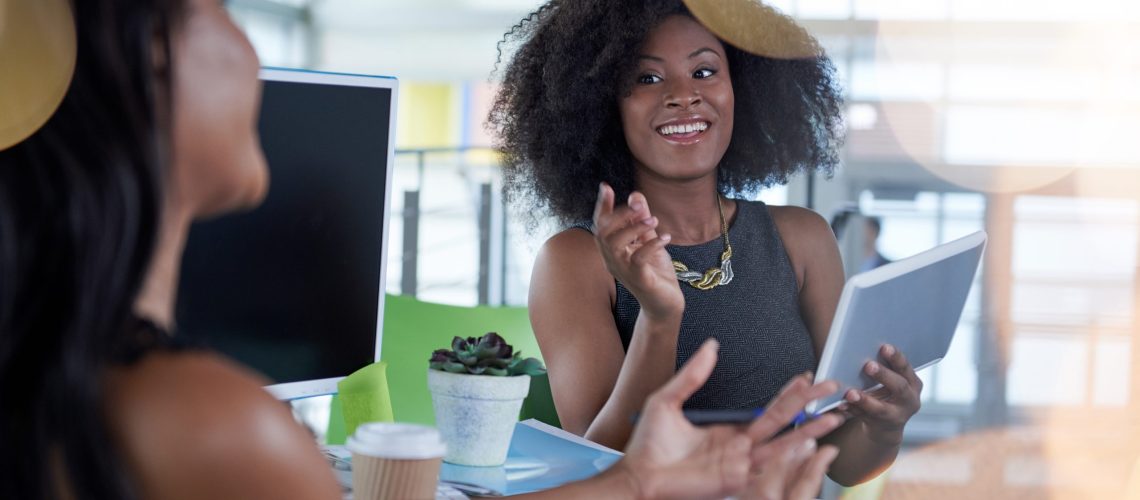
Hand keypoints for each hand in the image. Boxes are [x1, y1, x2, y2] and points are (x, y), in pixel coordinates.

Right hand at [592, 183, 681, 319]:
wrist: (667, 304)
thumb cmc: (655, 273)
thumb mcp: (649, 241)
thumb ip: (642, 220)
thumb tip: (635, 195)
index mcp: (613, 250)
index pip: (600, 225)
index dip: (601, 206)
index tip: (606, 186)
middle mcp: (613, 260)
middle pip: (602, 232)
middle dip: (619, 214)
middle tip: (639, 205)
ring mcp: (624, 271)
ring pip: (615, 244)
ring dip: (633, 227)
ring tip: (654, 220)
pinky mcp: (639, 280)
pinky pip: (638, 259)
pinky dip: (651, 245)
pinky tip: (666, 238)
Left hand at [617, 340, 845, 499]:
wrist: (637, 474)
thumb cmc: (648, 444)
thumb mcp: (668, 400)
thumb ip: (692, 375)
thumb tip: (711, 345)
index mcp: (728, 430)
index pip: (767, 410)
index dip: (789, 393)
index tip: (808, 376)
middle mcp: (740, 447)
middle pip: (782, 422)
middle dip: (808, 404)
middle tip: (833, 387)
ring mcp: (740, 464)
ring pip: (783, 444)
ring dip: (809, 429)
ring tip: (834, 415)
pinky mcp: (734, 479)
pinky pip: (766, 466)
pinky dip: (789, 454)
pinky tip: (808, 441)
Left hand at [841, 344, 922, 443]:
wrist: (888, 424)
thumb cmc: (888, 391)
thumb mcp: (893, 380)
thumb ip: (886, 368)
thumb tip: (863, 346)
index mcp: (913, 383)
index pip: (905, 368)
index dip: (896, 357)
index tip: (884, 347)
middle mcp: (909, 400)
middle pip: (899, 387)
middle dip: (883, 375)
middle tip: (868, 365)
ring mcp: (896, 415)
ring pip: (880, 408)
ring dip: (864, 400)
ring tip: (850, 393)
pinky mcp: (880, 425)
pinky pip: (863, 417)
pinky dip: (852, 410)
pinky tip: (841, 405)